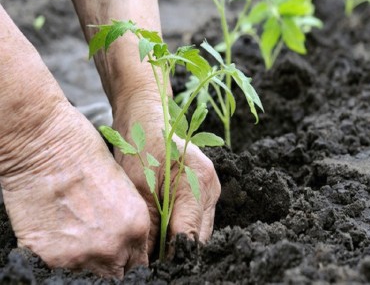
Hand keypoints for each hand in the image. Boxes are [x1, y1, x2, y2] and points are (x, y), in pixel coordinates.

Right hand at [1, 98, 149, 277]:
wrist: (45, 144)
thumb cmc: (85, 155)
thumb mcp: (123, 187)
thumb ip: (128, 222)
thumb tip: (125, 243)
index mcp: (137, 227)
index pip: (138, 264)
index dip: (128, 261)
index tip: (120, 258)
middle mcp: (113, 246)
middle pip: (116, 275)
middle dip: (109, 266)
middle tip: (97, 248)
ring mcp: (80, 255)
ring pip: (87, 276)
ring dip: (83, 262)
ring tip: (74, 236)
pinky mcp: (49, 257)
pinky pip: (56, 270)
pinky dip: (56, 257)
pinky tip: (55, 233)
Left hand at [113, 98, 220, 255]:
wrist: (147, 118)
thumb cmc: (140, 145)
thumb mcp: (138, 187)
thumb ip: (148, 224)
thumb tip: (148, 260)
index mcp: (198, 181)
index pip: (190, 234)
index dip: (172, 256)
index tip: (153, 269)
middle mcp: (211, 187)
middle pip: (199, 236)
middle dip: (177, 252)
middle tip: (152, 262)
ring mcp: (211, 189)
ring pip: (199, 230)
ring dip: (179, 242)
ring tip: (155, 251)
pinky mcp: (204, 191)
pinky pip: (196, 219)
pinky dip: (180, 229)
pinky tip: (163, 233)